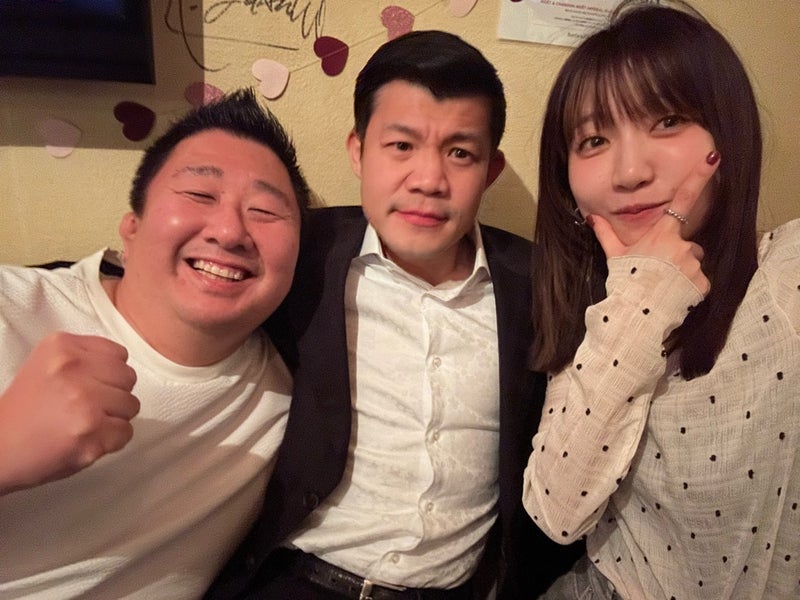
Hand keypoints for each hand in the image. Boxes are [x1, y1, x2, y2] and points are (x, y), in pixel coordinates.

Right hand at [0, 332, 139, 494]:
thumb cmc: (27, 409)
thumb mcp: (48, 365)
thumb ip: (83, 359)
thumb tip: (122, 368)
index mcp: (62, 346)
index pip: (118, 354)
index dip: (109, 374)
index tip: (90, 386)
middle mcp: (73, 368)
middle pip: (128, 378)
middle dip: (115, 395)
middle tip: (89, 408)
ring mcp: (84, 400)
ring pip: (131, 405)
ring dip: (115, 418)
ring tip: (86, 424)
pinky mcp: (91, 432)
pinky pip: (126, 432)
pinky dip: (112, 441)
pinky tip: (87, 440)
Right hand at [587, 152, 719, 294]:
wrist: (635, 312)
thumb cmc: (624, 280)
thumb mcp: (614, 255)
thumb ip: (605, 233)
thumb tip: (591, 217)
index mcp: (661, 233)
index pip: (683, 199)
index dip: (698, 177)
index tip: (712, 158)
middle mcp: (681, 244)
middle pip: (687, 245)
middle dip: (678, 255)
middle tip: (659, 272)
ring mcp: (693, 263)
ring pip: (693, 263)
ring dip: (684, 272)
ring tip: (665, 286)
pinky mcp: (701, 281)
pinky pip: (699, 281)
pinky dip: (690, 287)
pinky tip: (675, 295)